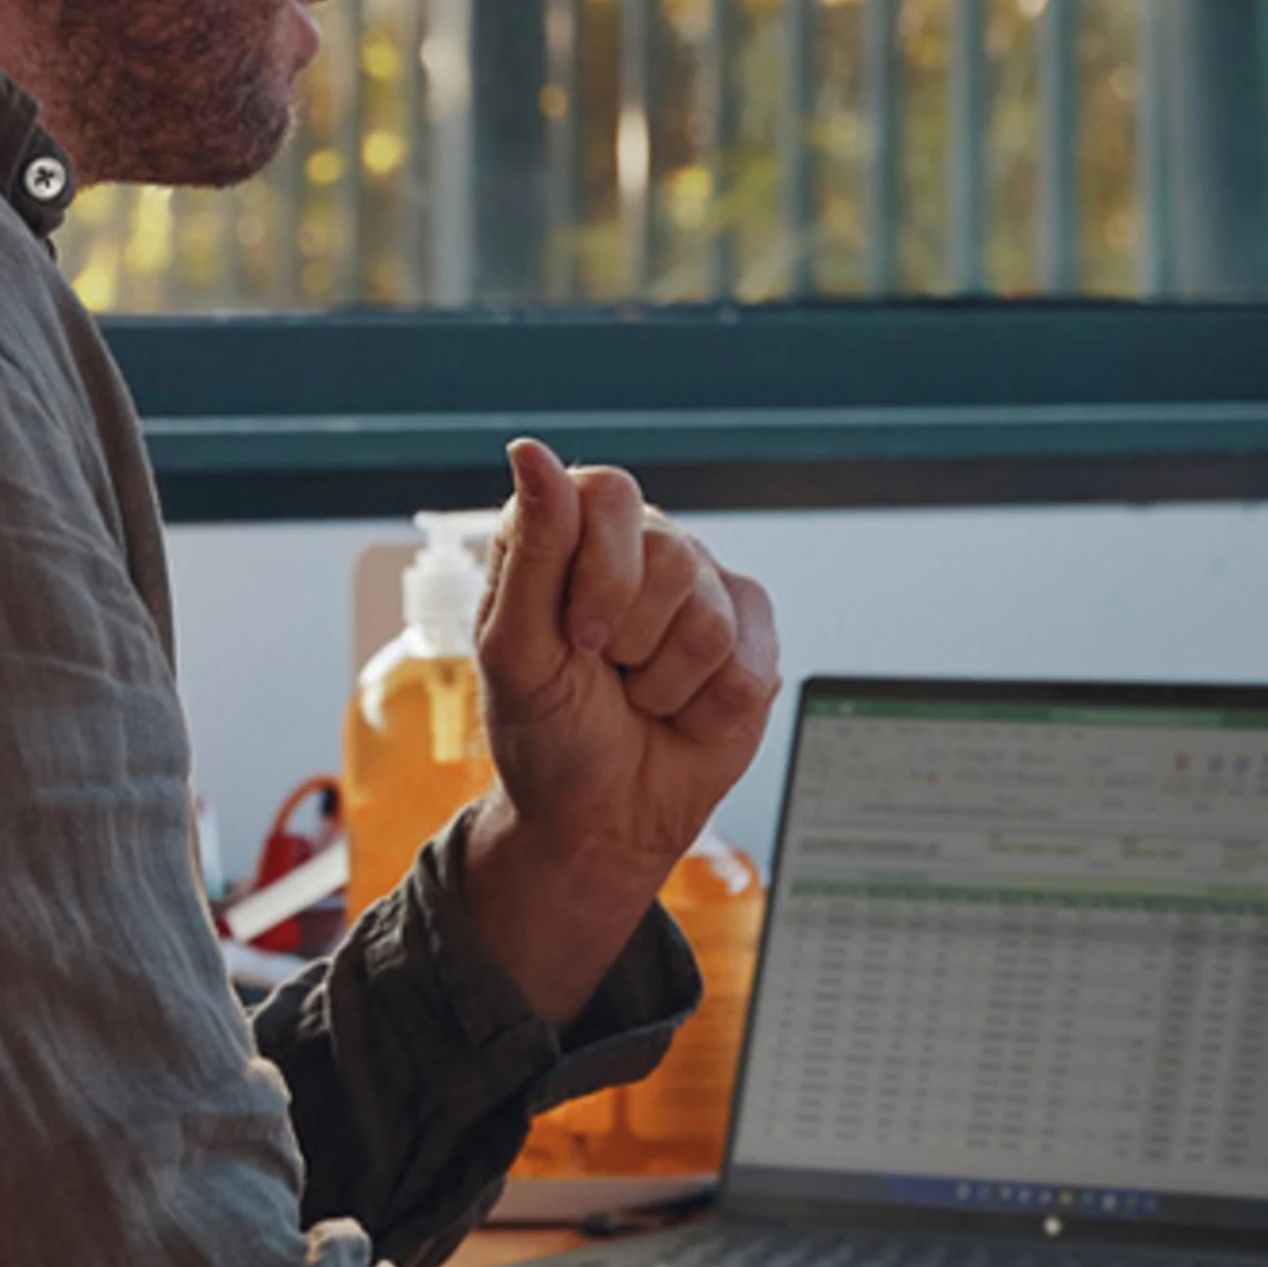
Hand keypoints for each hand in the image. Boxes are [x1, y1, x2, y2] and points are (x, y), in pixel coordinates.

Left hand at [460, 439, 779, 1024]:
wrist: (600, 816)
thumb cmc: (545, 731)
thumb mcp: (514, 650)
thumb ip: (530, 548)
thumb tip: (531, 450)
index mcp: (575, 532)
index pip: (607, 494)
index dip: (599, 572)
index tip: (578, 638)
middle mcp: (644, 546)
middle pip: (668, 555)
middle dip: (627, 638)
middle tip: (602, 672)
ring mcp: (706, 588)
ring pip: (707, 619)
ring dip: (661, 683)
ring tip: (638, 697)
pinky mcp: (753, 638)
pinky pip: (748, 666)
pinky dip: (703, 709)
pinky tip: (682, 712)